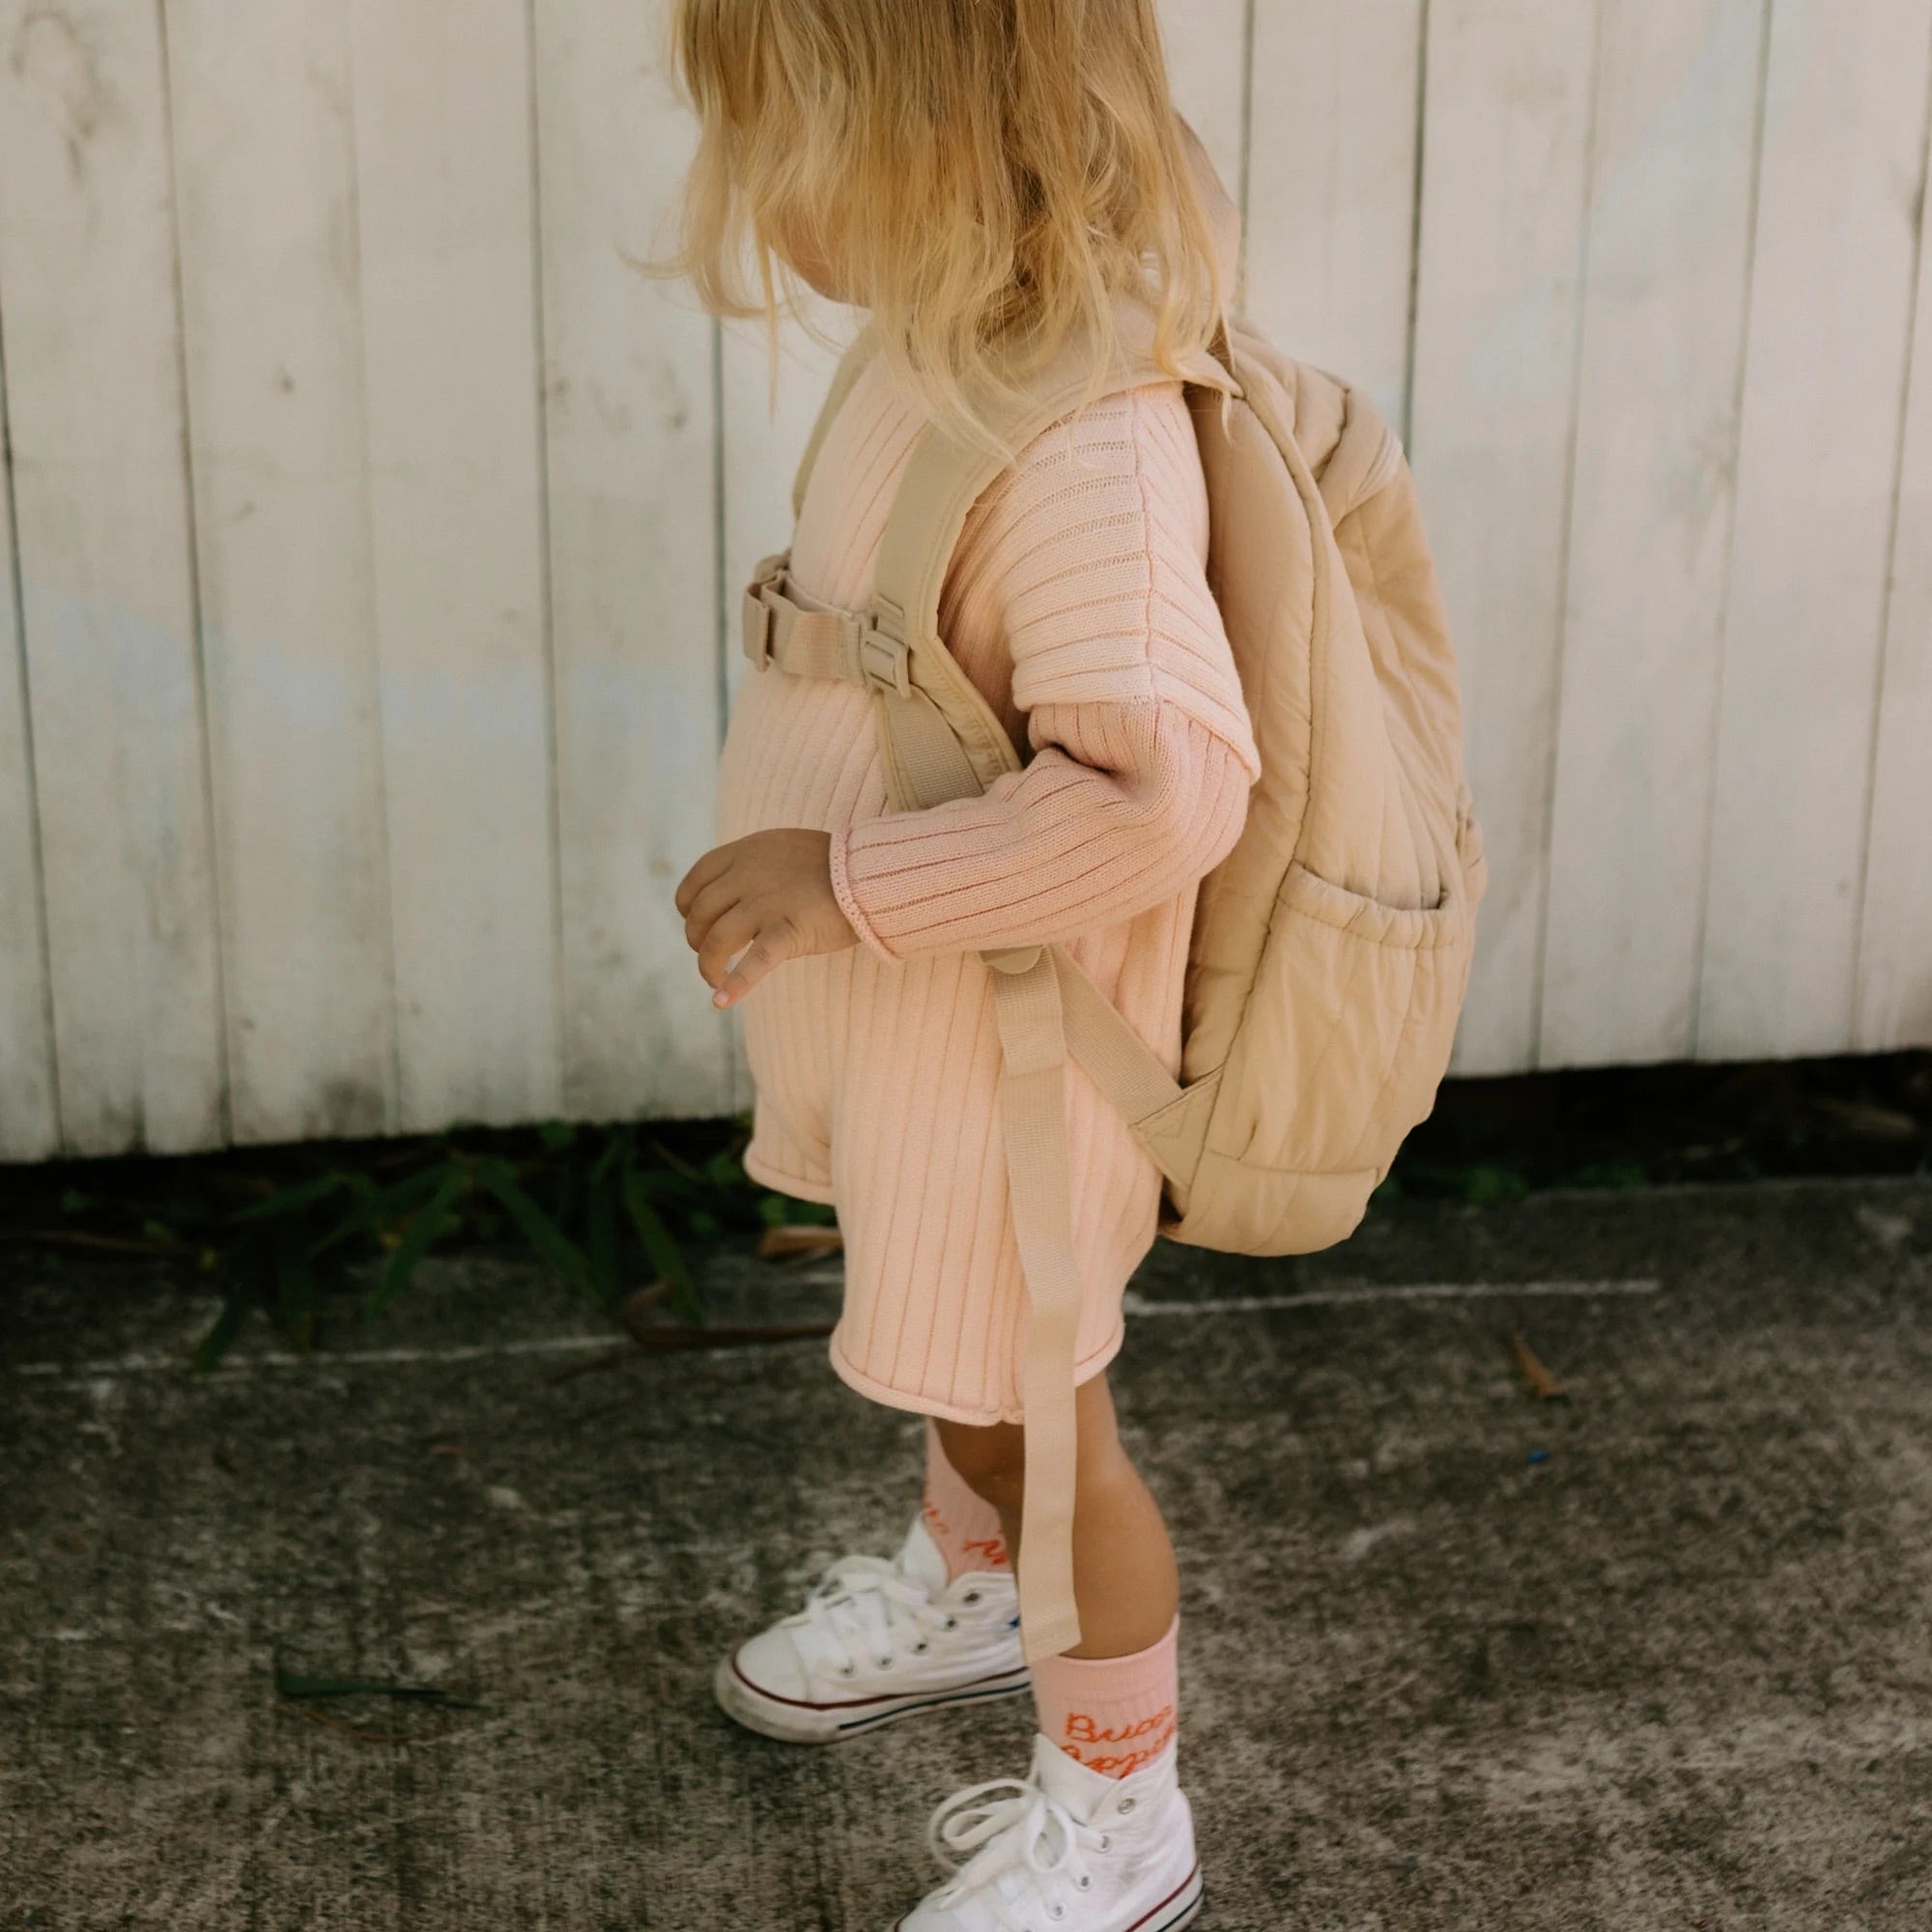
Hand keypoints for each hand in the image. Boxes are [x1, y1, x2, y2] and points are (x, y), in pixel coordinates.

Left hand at [675, 829, 857, 1009]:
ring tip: (714, 979)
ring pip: (717, 940)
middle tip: (711, 955)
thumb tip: (736, 896)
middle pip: (701, 913)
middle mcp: (749, 875)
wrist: (873, 873)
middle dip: (697, 939)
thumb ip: (758, 867)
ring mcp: (767, 903)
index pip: (697, 879)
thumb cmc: (837, 867)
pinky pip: (754, 963)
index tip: (696, 923)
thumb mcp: (786, 850)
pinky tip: (721, 1002)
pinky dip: (735, 985)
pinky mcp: (788, 931)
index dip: (687, 906)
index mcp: (747, 852)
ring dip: (709, 965)